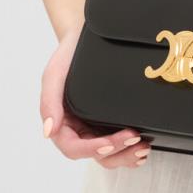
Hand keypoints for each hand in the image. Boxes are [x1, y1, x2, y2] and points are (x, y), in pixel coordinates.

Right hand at [40, 25, 150, 168]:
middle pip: (96, 155)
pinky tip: (142, 148)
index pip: (74, 147)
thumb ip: (49, 102)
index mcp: (62, 122)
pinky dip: (131, 151)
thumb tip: (48, 131)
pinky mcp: (111, 123)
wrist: (87, 37)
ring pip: (110, 155)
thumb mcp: (54, 74)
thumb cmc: (69, 55)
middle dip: (117, 152)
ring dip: (127, 156)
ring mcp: (95, 127)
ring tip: (143, 147)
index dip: (92, 149)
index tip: (110, 143)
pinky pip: (120, 145)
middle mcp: (79, 129)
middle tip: (137, 140)